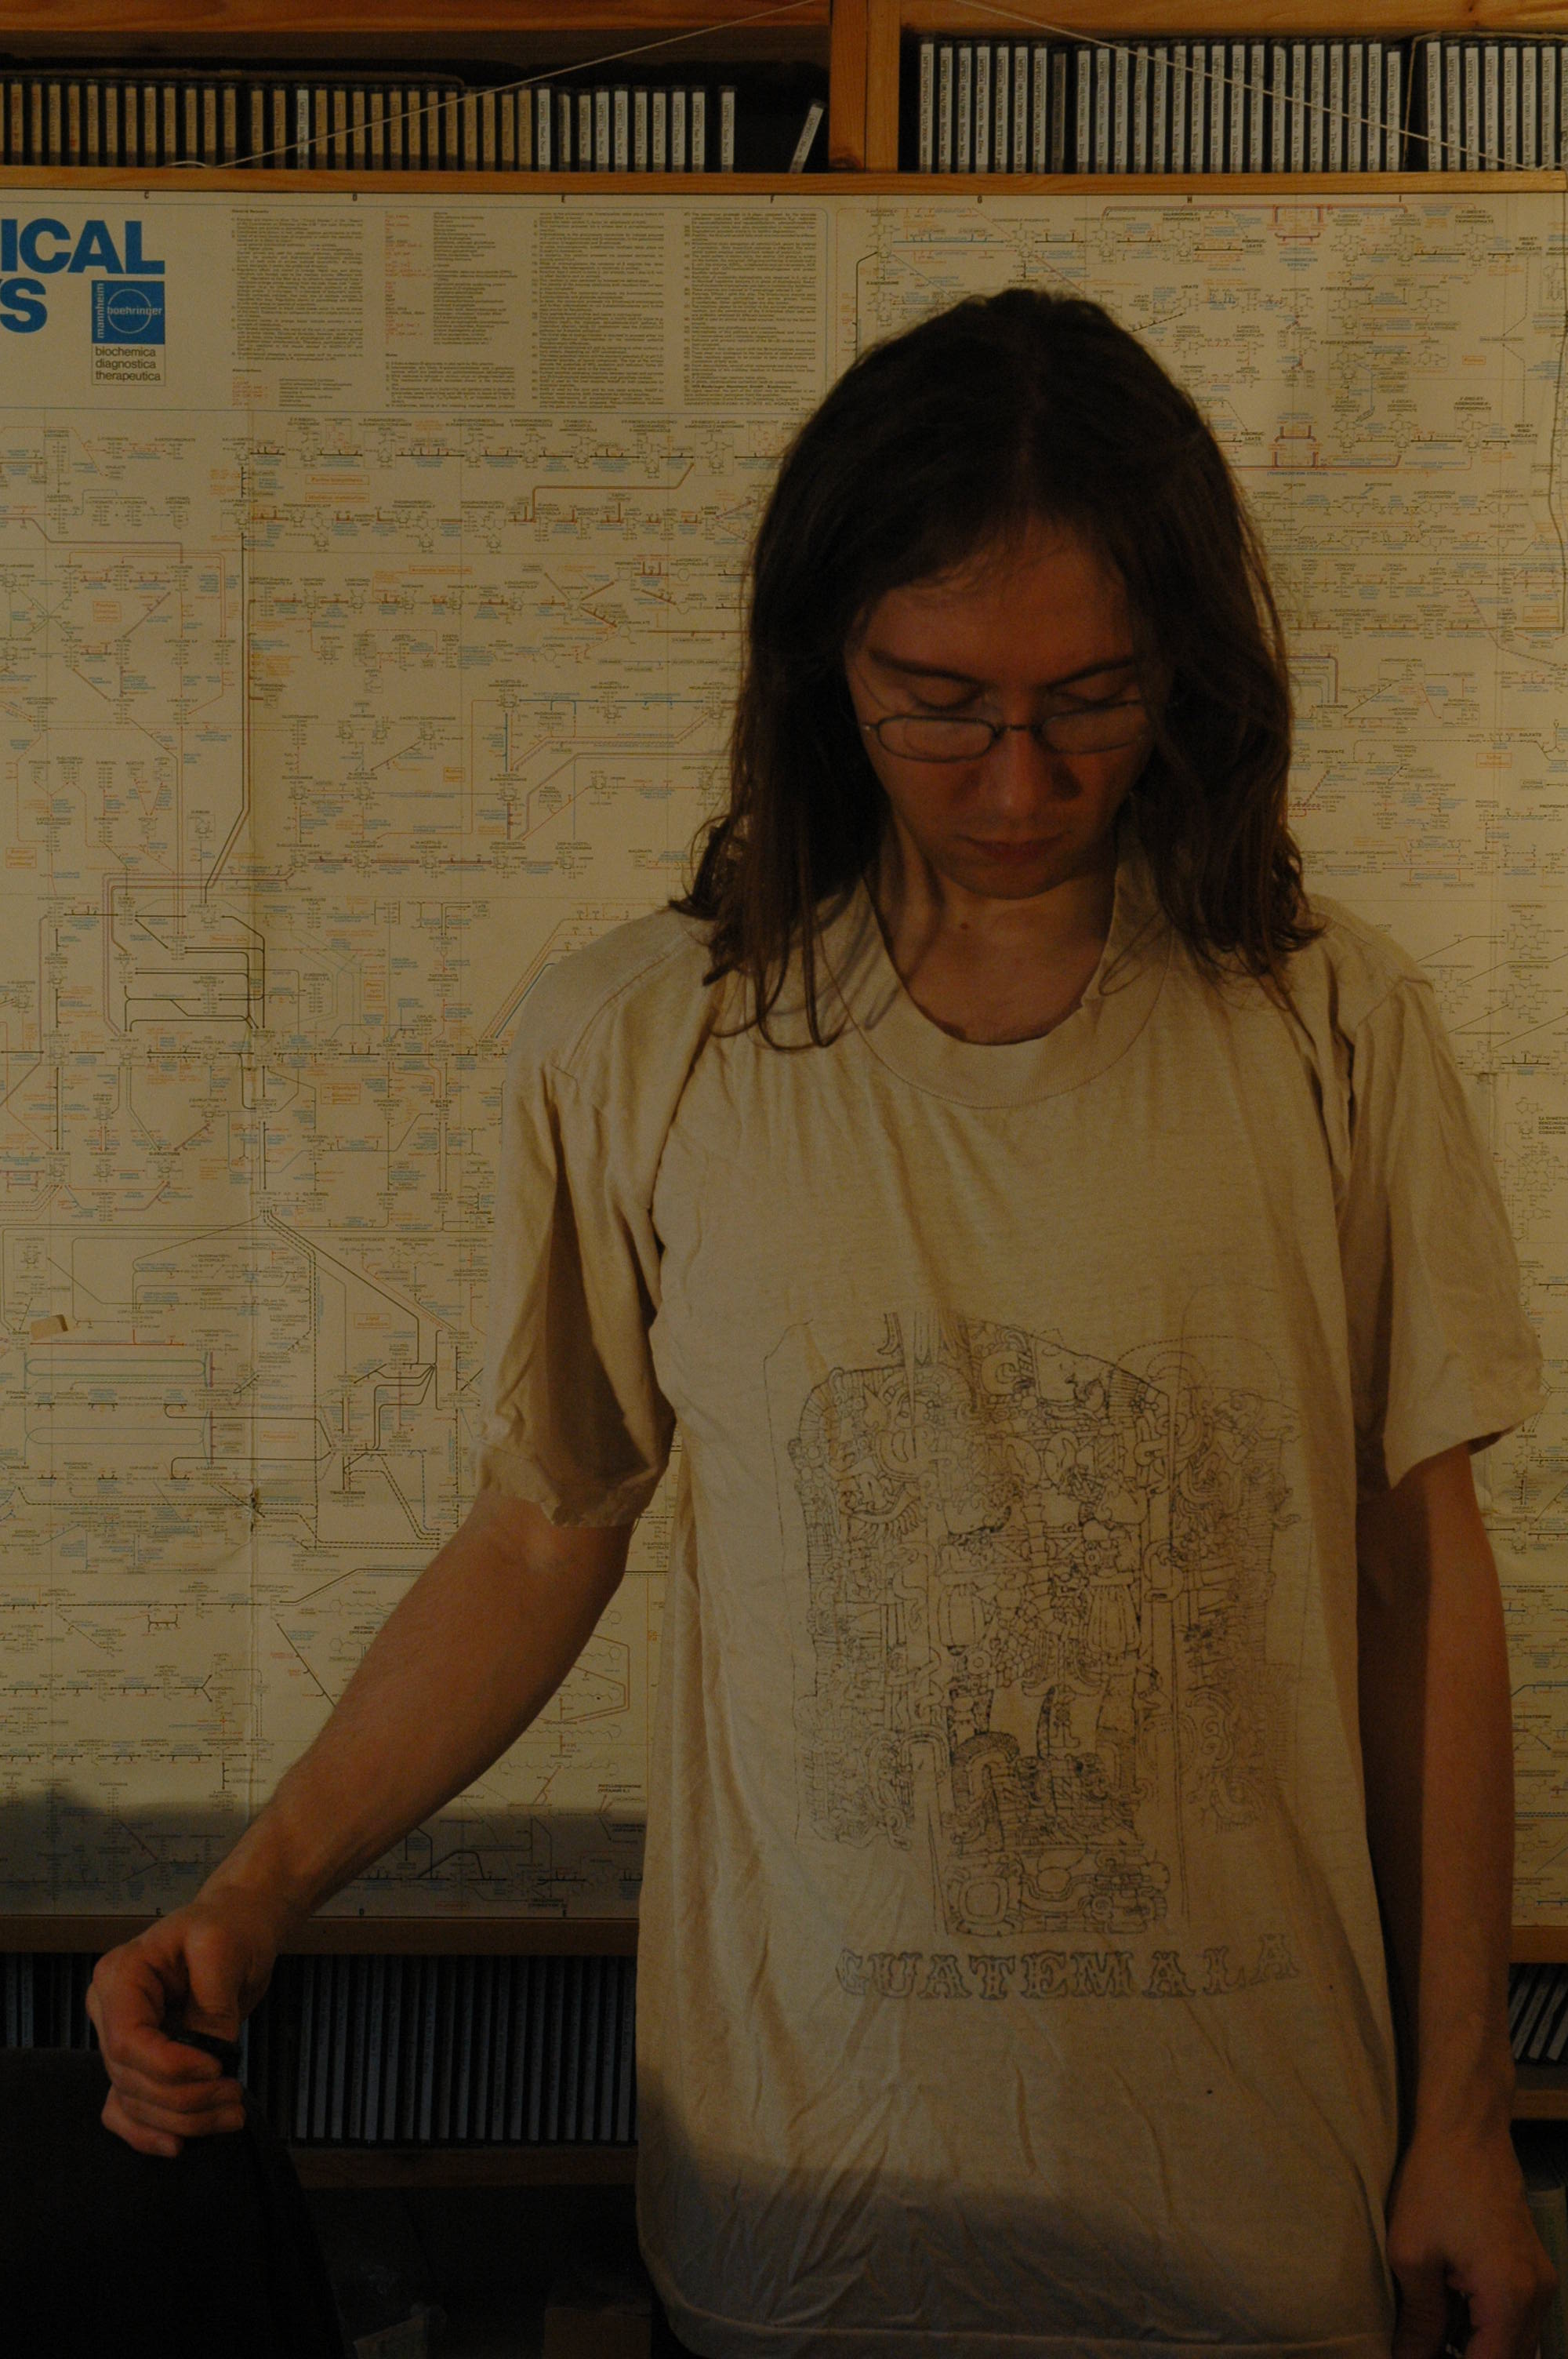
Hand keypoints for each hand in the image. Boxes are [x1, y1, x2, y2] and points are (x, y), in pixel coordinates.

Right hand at [86, 1889, 284, 2157]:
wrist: (236, 1927)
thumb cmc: (230, 1928)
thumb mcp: (225, 1950)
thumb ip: (213, 2004)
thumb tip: (212, 2059)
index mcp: (121, 1976)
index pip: (128, 2041)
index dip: (169, 2067)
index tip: (218, 2067)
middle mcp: (109, 2010)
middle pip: (130, 2077)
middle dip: (184, 2099)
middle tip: (236, 2098)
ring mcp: (118, 2038)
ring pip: (132, 2100)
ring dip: (180, 2121)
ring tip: (233, 2115)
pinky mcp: (139, 2060)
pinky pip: (126, 2108)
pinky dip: (147, 2132)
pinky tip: (178, 2145)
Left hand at [1386, 2122, 1556, 2358]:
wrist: (1466, 2128)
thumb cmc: (1434, 2183)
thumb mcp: (1412, 2255)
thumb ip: (1419, 2320)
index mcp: (1511, 2297)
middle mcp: (1539, 2295)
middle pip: (1511, 2358)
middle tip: (1425, 2349)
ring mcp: (1541, 2279)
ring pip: (1517, 2341)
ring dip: (1480, 2346)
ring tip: (1433, 2335)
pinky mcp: (1534, 2265)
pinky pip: (1518, 2315)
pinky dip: (1489, 2325)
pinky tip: (1451, 2314)